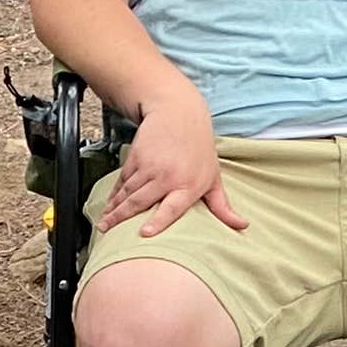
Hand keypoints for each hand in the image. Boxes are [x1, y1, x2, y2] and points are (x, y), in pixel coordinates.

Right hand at [91, 84, 244, 237]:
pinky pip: (123, 181)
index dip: (158, 221)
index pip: (172, 208)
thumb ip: (222, 205)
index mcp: (189, 185)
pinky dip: (114, 193)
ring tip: (104, 222)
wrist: (179, 112)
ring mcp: (150, 166)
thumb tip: (242, 226)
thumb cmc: (199, 148)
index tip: (145, 233)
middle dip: (121, 218)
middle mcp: (168, 176)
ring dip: (114, 208)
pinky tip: (109, 204)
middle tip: (106, 230)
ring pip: (128, 192)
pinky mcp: (136, 158)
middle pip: (141, 202)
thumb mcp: (213, 176)